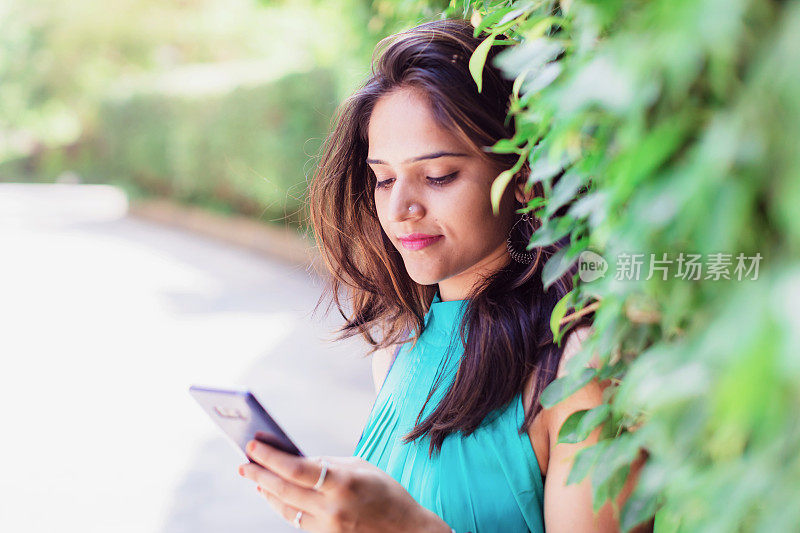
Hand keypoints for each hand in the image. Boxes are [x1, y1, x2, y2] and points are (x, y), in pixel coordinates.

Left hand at [238, 439, 450, 532]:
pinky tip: (272, 494)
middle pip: (284, 490)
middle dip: (259, 474)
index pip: (297, 469)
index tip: (252, 445)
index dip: (271, 457)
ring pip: (285, 508)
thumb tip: (295, 459)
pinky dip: (281, 506)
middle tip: (243, 462)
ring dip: (265, 491)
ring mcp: (328, 528)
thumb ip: (328, 464)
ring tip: (252, 476)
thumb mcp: (361, 468)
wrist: (407, 532)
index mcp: (343, 483)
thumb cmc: (386, 493)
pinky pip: (296, 520)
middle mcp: (332, 508)